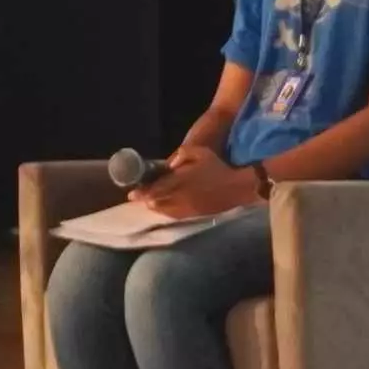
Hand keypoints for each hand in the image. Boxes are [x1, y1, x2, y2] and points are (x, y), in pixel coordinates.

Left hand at [132, 149, 257, 218]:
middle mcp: (181, 195)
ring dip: (154, 206)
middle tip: (136, 197)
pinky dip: (164, 212)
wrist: (236, 187)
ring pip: (163, 210)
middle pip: (156, 201)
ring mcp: (187, 207)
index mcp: (181, 179)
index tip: (132, 193)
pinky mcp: (193, 215)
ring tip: (148, 202)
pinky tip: (161, 208)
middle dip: (144, 199)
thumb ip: (181, 154)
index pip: (156, 188)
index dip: (142, 191)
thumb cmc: (216, 166)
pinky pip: (173, 215)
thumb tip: (168, 165)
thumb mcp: (199, 152)